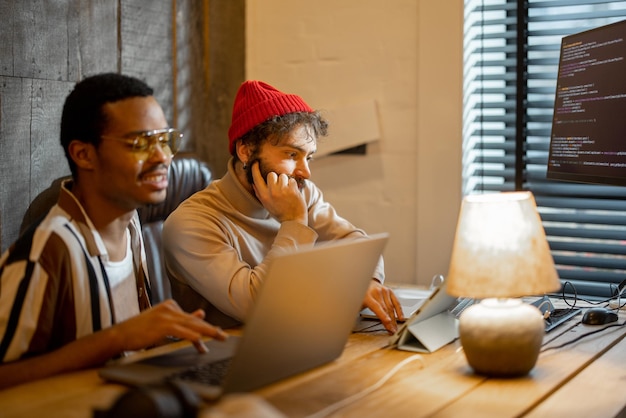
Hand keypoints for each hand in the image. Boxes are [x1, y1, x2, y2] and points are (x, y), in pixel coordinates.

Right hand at [110, 299, 227, 352]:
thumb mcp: (162, 322)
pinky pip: (182, 331)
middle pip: (194, 319)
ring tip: (219, 337)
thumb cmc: (140, 330)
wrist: (120, 334)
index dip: (203, 328)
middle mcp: (170, 308)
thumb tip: (201, 314)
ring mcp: (166, 315)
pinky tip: (200, 341)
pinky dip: (192, 336)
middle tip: (224, 335)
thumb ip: (181, 319)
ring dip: (207, 332)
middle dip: (210, 329)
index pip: (191, 318)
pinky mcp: (163, 325)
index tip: (215, 334)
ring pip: (192, 324)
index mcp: (170, 305)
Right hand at [251, 162, 307, 223]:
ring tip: (287, 191)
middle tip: (280, 185)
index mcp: (264, 196)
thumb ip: (260, 194)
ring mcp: (283, 191)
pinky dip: (293, 185)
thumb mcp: (267, 205)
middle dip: (276, 178)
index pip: (257, 179)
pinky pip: (292, 180)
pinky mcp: (292, 190)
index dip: (255, 169)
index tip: (256, 163)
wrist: (294, 220)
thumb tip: (253, 183)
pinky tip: (293, 193)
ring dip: (285, 181)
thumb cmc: (280, 213)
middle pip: (271, 174)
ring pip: (283, 176)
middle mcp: (272, 192)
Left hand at [362, 280, 403, 333]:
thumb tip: (353, 321)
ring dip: (394, 319)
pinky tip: (400, 318)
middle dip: (389, 321)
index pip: (376, 307)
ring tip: (395, 327)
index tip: (388, 322)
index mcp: (368, 296)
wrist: (366, 281)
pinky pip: (396, 302)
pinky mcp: (390, 291)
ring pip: (391, 307)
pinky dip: (399, 311)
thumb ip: (358, 312)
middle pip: (385, 309)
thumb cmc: (362, 295)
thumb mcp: (358, 303)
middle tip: (392, 330)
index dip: (383, 315)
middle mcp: (377, 292)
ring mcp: (385, 291)